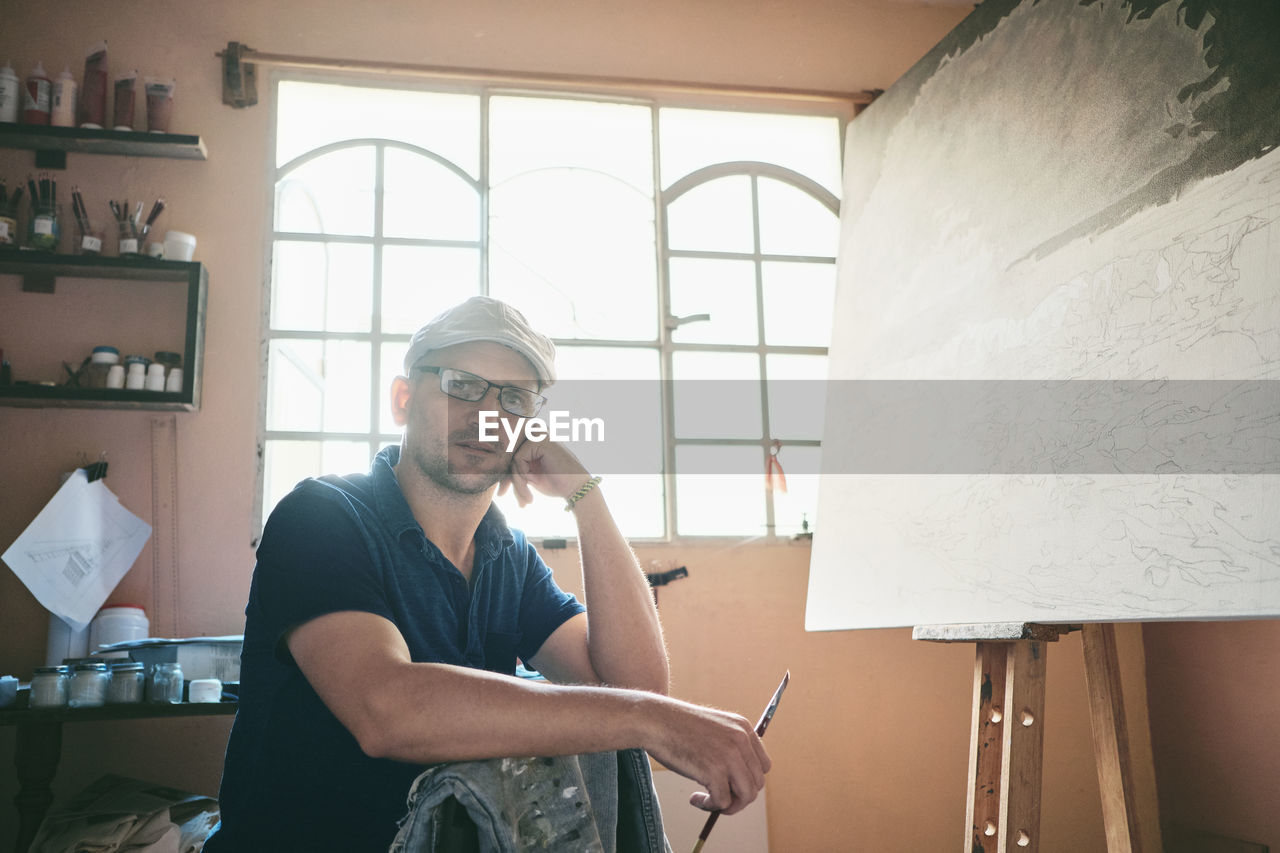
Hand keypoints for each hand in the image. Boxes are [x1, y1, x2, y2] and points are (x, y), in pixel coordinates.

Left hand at [498, 439, 590, 507]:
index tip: (502, 493)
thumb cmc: (556, 483)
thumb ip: (515, 469)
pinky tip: (531, 488)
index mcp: (535, 439)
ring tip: (525, 499)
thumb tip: (493, 472)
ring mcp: (539, 434)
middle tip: (505, 497)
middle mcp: (536, 433)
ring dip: (517, 482)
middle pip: (510, 456)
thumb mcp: (530, 476)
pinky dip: (521, 478)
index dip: (506, 475)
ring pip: (512, 460)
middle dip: (507, 479)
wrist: (577, 489)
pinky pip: (518, 460)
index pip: (511, 454)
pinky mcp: (539, 441)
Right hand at [641, 695, 771, 814]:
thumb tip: (738, 785)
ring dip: (728, 806)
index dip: (748, 781)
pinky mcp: (715, 771)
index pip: (763, 766)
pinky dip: (709, 806)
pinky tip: (694, 798)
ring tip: (707, 801)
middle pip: (756, 784)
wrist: (655, 720)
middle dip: (738, 797)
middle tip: (717, 799)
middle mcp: (742, 741)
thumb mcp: (713, 729)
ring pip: (746, 796)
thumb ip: (729, 748)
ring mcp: (730, 756)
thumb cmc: (677, 727)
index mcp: (744, 728)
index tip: (731, 786)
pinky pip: (723, 802)